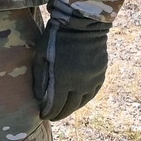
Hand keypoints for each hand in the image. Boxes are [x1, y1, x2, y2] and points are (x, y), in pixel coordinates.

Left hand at [33, 4, 110, 120]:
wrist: (82, 24)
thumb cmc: (55, 37)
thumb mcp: (42, 55)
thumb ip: (40, 78)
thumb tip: (39, 97)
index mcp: (64, 80)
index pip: (56, 105)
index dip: (49, 113)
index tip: (43, 116)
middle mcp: (80, 83)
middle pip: (70, 107)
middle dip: (60, 114)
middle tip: (53, 117)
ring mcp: (92, 79)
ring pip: (82, 101)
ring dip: (72, 108)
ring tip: (64, 110)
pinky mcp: (100, 74)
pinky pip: (93, 92)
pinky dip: (84, 98)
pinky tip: (78, 100)